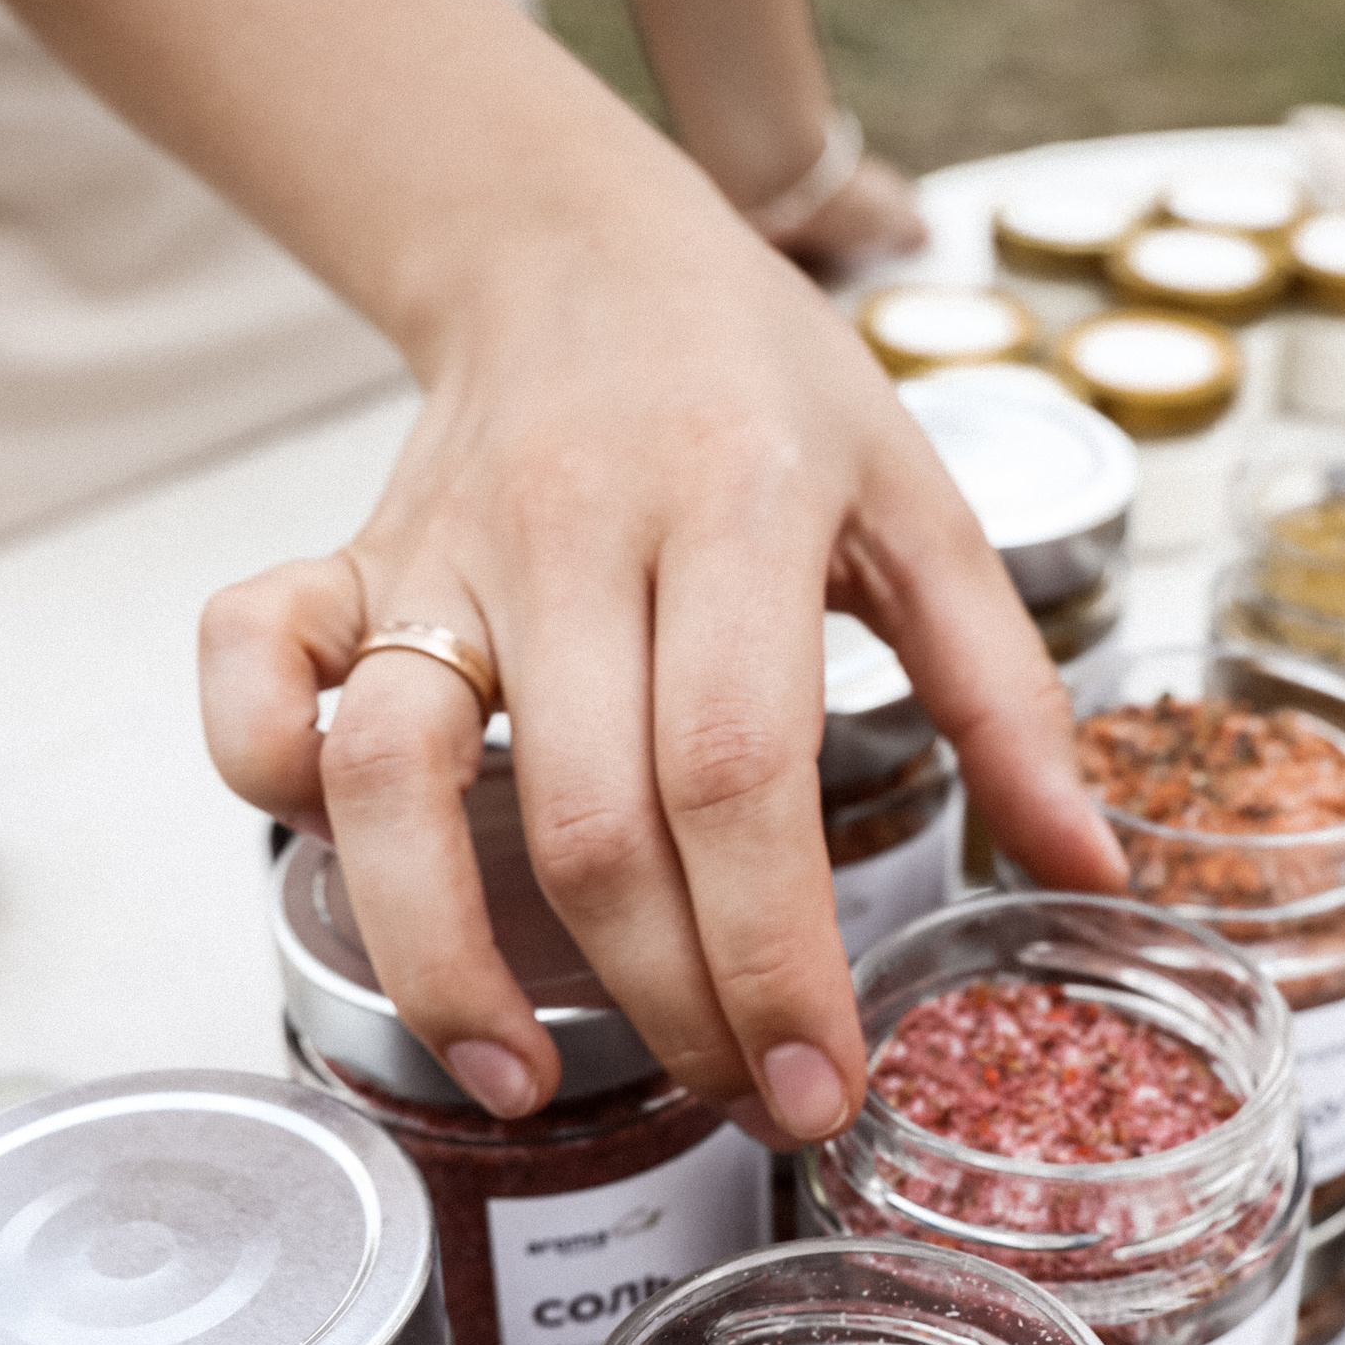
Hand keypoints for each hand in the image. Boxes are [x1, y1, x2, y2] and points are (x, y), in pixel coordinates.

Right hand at [199, 143, 1121, 1141]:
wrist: (582, 247)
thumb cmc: (761, 384)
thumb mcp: (918, 503)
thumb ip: (1005, 692)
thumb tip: (1092, 872)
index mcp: (734, 507)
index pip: (737, 774)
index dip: (771, 955)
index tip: (818, 1081)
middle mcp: (570, 532)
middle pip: (588, 820)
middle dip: (666, 1001)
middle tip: (739, 1097)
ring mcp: (436, 552)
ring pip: (394, 781)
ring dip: (445, 958)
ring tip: (524, 1084)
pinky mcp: (340, 560)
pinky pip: (253, 675)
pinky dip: (265, 778)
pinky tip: (360, 889)